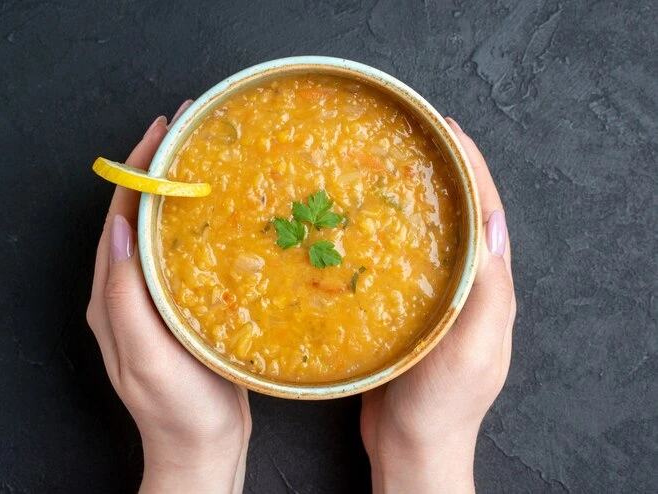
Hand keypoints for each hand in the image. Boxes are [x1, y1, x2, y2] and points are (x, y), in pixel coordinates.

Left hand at [86, 102, 251, 493]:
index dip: (136, 170)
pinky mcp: (183, 307)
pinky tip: (224, 213)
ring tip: (205, 159)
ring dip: (179, 192)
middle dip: (157, 170)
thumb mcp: (146, 354)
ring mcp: (156, 298)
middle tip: (187, 132)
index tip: (160, 131)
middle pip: (138, 216)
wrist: (202, 446)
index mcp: (112, 296)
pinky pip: (185, 254)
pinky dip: (199, 224)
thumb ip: (125, 294)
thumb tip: (118, 227)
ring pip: (162, 231)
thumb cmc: (176, 408)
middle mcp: (129, 291)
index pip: (118, 217)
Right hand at [360, 118, 515, 493]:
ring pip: (428, 234)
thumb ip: (489, 292)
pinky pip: (400, 260)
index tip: (447, 128)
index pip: (487, 211)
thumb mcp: (472, 350)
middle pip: (458, 214)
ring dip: (412, 197)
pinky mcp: (406, 308)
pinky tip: (358, 223)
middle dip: (441, 171)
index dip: (471, 166)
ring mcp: (435, 296)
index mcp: (490, 288)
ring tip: (384, 166)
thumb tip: (494, 224)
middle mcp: (466, 285)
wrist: (413, 447)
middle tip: (411, 136)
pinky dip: (385, 234)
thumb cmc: (443, 406)